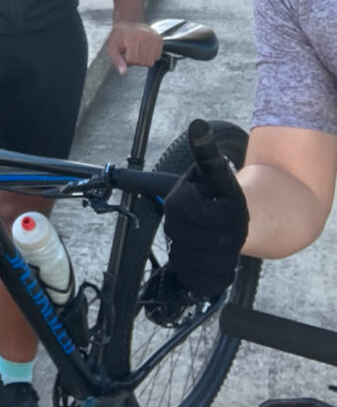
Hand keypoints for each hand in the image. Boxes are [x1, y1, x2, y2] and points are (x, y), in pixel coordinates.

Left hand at [106, 21, 162, 73]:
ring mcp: (154, 37)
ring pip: (151, 61)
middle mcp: (145, 36)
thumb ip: (117, 61)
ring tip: (138, 51)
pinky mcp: (159, 39)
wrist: (128, 24)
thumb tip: (123, 72)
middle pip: (142, 62)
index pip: (133, 60)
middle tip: (131, 52)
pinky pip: (157, 57)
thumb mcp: (112, 48)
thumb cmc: (119, 37)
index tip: (124, 53)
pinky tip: (144, 49)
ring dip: (143, 59)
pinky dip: (150, 56)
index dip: (127, 60)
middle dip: (135, 61)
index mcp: (132, 38)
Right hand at [164, 164, 249, 297]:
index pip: (208, 215)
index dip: (227, 211)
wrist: (221, 221)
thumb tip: (197, 125)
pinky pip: (205, 280)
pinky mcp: (186, 271)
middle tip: (233, 224)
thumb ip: (206, 152)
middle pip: (212, 243)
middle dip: (230, 234)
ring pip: (211, 263)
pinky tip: (223, 261)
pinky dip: (220, 274)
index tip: (229, 204)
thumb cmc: (220, 194)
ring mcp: (177, 250)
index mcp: (177, 202)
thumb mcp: (216, 172)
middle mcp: (173, 227)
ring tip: (229, 241)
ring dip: (228, 254)